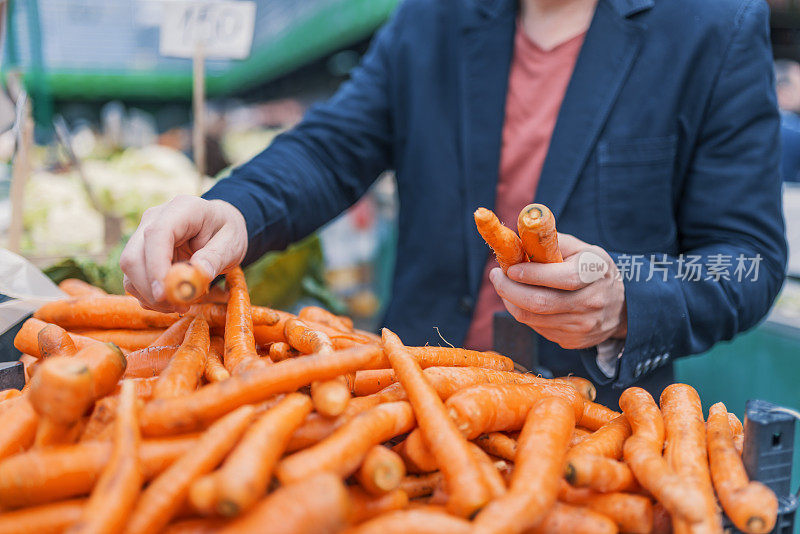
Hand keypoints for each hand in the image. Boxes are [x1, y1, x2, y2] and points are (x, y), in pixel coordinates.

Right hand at [120, 196, 247, 312]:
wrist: (219, 226)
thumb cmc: (226, 231)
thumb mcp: (232, 243)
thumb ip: (216, 257)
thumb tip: (198, 273)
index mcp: (182, 209)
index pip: (156, 235)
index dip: (156, 266)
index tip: (164, 293)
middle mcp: (155, 219)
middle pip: (134, 256)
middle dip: (151, 288)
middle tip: (179, 307)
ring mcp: (143, 235)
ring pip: (130, 271)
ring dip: (150, 296)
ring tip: (181, 305)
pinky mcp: (140, 253)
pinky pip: (133, 279)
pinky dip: (149, 296)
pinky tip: (172, 300)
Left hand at [489, 233, 626, 349]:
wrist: (621, 309)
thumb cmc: (593, 271)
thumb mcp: (584, 249)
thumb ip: (553, 242)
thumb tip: (520, 238)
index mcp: (595, 273)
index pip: (562, 277)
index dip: (532, 274)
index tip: (510, 268)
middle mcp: (591, 302)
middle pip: (540, 303)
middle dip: (509, 290)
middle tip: (496, 276)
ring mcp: (582, 326)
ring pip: (532, 318)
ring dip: (511, 301)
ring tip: (505, 286)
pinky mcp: (571, 341)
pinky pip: (537, 328)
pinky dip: (523, 313)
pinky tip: (523, 300)